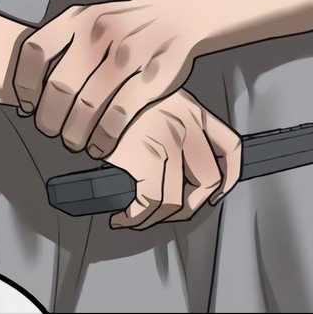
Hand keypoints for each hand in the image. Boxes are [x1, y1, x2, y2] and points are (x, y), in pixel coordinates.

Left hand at [5, 0, 239, 208]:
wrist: (179, 12)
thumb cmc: (125, 25)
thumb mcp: (90, 17)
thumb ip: (63, 43)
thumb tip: (30, 90)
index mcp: (78, 18)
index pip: (35, 51)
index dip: (25, 85)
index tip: (27, 107)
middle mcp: (99, 32)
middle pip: (60, 87)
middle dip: (50, 120)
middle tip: (51, 133)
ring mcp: (128, 54)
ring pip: (87, 106)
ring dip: (74, 134)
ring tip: (73, 144)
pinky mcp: (152, 77)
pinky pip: (119, 116)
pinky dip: (104, 139)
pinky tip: (99, 148)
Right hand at [103, 86, 241, 227]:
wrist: (83, 94)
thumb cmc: (113, 102)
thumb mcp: (153, 104)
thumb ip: (173, 129)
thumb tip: (180, 178)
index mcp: (192, 109)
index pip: (230, 148)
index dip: (229, 179)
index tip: (214, 195)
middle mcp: (185, 122)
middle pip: (209, 181)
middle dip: (187, 208)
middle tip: (165, 213)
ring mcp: (166, 139)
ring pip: (176, 200)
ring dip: (155, 219)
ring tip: (136, 218)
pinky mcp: (142, 154)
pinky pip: (148, 203)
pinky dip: (134, 219)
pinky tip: (122, 217)